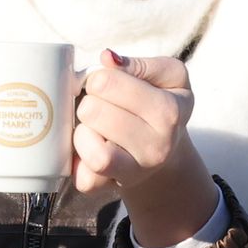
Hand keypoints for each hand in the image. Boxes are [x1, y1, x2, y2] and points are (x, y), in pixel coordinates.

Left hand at [72, 52, 213, 247]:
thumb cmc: (161, 105)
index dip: (100, 78)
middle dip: (88, 103)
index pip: (107, 82)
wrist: (165, 153)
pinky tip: (88, 150)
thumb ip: (140, 64)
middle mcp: (157, 147)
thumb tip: (108, 58)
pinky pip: (84, 179)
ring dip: (81, 132)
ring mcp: (135, 172)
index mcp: (170, 112)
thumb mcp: (168, 76)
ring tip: (93, 128)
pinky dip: (77, 163)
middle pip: (91, 112)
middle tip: (99, 107)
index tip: (108, 86)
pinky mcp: (110, 189)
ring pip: (89, 148)